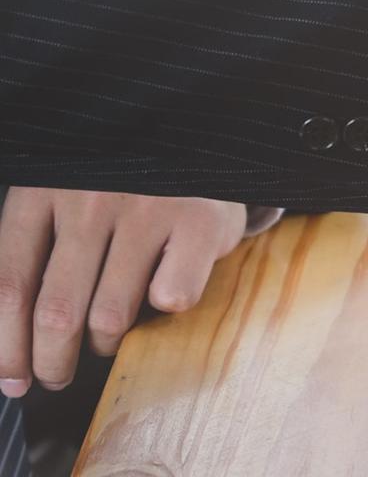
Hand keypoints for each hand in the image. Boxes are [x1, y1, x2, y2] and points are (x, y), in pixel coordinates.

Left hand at [0, 188, 245, 396]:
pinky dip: (166, 309)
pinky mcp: (198, 222)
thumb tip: (7, 336)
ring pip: (111, 315)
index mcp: (42, 191)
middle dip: (52, 361)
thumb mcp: (61, 200)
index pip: (9, 285)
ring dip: (106, 344)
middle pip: (57, 311)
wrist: (193, 141)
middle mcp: (90, 197)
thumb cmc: (119, 185)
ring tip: (106, 341)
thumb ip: (32, 252)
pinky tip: (162, 293)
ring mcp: (147, 208)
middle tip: (55, 377)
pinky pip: (172, 297)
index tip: (12, 378)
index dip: (5, 345)